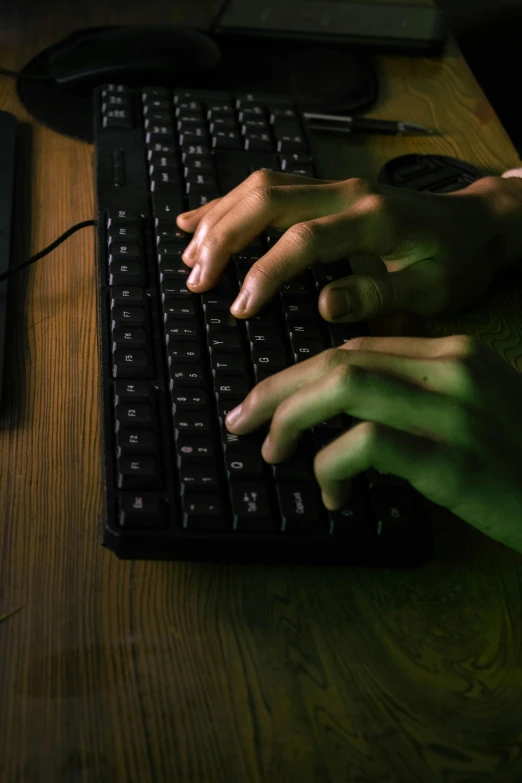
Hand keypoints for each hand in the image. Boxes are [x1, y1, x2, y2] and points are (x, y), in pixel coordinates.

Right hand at [176, 170, 521, 321]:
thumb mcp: (431, 290)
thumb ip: (378, 294)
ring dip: (219, 218)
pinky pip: (270, 186)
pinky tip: (200, 220)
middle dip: (224, 239)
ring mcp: (335, 187)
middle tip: (195, 280)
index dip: (264, 272)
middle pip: (270, 201)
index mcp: (374, 220)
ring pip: (263, 187)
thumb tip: (321, 305)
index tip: (237, 308)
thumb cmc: (457, 261)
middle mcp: (348, 194)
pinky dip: (231, 203)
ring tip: (188, 256)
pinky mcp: (326, 190)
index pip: (304, 240)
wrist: (476, 224)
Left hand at [224, 334, 521, 553]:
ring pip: (343, 388)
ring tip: (272, 451)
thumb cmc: (521, 458)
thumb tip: (342, 411)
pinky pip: (366, 445)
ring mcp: (454, 410)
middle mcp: (452, 369)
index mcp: (454, 352)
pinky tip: (332, 494)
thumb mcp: (472, 411)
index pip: (356, 347)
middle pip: (339, 360)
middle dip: (276, 389)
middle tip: (241, 419)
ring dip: (291, 420)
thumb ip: (414, 396)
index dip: (301, 374)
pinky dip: (331, 466)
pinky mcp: (452, 459)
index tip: (269, 400)